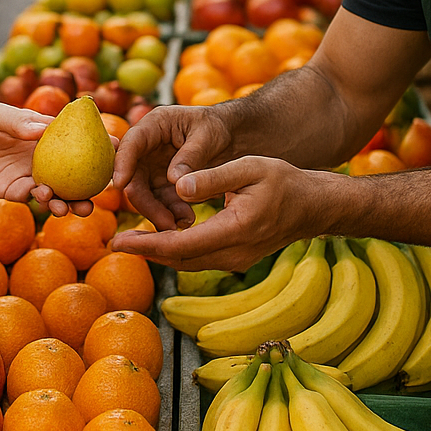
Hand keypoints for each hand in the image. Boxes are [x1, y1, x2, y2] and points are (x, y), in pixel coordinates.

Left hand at [0, 103, 96, 217]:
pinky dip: (41, 200)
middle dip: (92, 187)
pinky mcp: (14, 192)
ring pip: (58, 193)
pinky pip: (31, 198)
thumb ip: (19, 121)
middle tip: (104, 193)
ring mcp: (31, 178)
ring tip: (73, 207)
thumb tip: (43, 129)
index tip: (120, 149)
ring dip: (68, 202)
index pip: (80, 142)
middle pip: (76, 176)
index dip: (101, 146)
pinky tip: (42, 196)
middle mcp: (45, 161)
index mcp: (49, 139)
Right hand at [109, 104, 233, 233]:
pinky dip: (170, 213)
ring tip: (183, 222)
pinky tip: (186, 219)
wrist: (232, 137)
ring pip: (144, 195)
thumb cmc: (218, 126)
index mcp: (155, 125)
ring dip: (159, 212)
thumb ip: (191, 156)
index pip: (132, 143)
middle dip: (145, 202)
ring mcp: (153, 167)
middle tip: (165, 221)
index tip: (120, 184)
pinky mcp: (162, 184)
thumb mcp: (208, 136)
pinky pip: (159, 203)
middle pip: (133, 177)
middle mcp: (147, 148)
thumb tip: (173, 180)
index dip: (122, 163)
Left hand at [111, 156, 326, 270]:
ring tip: (133, 239)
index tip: (118, 241)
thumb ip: (212, 178)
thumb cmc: (284, 181)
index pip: (179, 246)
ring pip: (188, 262)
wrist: (314, 206)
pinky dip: (178, 250)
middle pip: (179, 260)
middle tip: (116, 240)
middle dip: (146, 252)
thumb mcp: (249, 168)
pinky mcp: (237, 259)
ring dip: (160, 252)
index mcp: (234, 231)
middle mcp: (233, 254)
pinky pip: (200, 258)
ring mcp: (236, 261)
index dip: (146, 245)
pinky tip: (163, 236)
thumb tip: (177, 186)